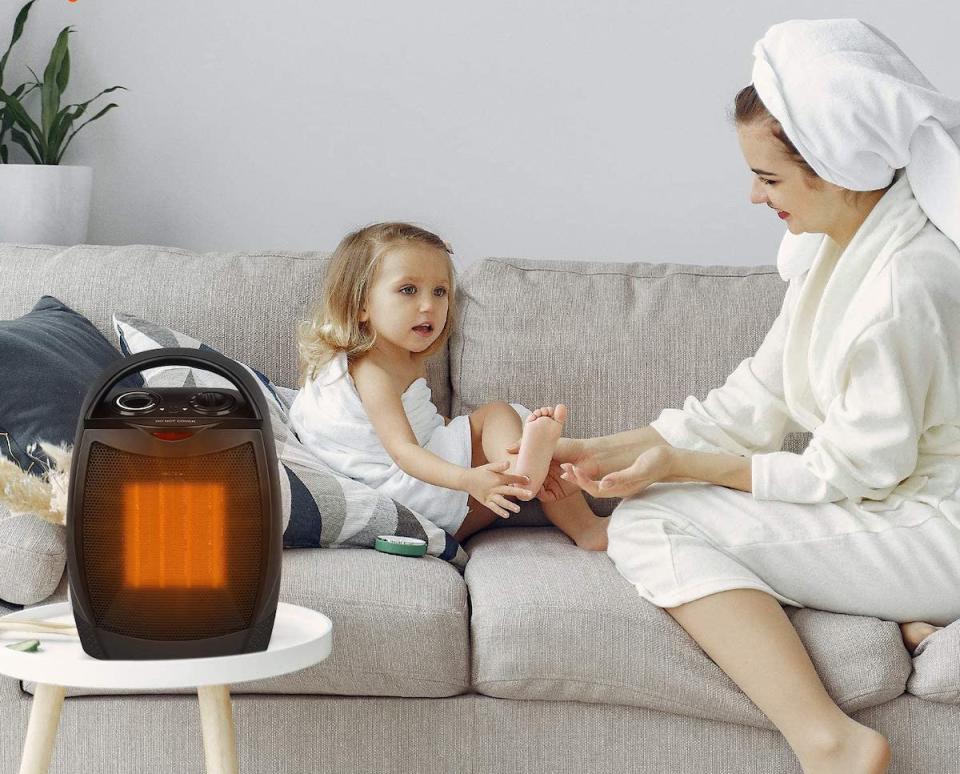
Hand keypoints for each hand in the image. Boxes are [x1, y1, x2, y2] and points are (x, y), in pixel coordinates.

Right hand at [462, 461, 533, 517]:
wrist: (466, 480)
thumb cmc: (480, 472)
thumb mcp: (489, 467)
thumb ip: (499, 466)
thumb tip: (508, 463)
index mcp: (496, 478)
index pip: (511, 479)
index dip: (520, 479)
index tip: (529, 480)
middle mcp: (494, 488)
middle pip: (508, 491)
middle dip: (519, 492)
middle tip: (529, 494)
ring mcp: (489, 496)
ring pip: (501, 502)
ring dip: (509, 505)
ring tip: (518, 510)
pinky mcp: (486, 502)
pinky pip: (493, 507)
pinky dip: (499, 511)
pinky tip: (507, 515)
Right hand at [504, 435, 601, 501]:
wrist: (588, 455)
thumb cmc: (569, 447)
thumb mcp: (545, 442)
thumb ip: (526, 444)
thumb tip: (507, 449)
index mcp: (541, 465)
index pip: (526, 471)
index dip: (517, 473)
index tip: (509, 472)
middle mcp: (545, 476)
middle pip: (528, 482)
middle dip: (520, 483)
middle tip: (512, 480)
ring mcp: (551, 485)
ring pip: (535, 491)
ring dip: (528, 489)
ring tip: (522, 484)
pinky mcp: (559, 493)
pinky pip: (545, 496)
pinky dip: (540, 493)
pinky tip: (536, 487)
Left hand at [560, 446, 674, 498]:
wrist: (671, 461)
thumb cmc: (657, 462)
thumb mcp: (639, 469)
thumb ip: (621, 477)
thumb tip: (603, 483)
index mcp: (621, 488)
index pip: (595, 489)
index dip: (581, 481)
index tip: (570, 470)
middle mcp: (619, 490)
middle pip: (592, 489)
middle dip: (576, 480)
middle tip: (563, 468)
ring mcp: (621, 486)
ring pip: (595, 486)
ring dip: (581, 478)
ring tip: (567, 469)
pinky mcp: (622, 481)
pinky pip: (601, 482)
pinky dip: (589, 476)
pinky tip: (582, 470)